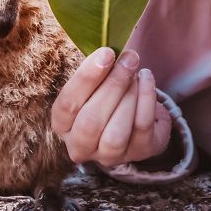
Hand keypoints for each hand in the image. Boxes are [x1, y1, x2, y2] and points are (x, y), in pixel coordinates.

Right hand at [50, 48, 171, 167]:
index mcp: (62, 125)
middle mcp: (80, 146)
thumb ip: (98, 71)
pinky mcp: (138, 153)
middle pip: (91, 122)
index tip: (106, 53)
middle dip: (113, 86)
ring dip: (129, 96)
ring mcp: (109, 156)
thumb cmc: (107, 95)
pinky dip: (147, 99)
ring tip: (136, 73)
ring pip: (115, 134)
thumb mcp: (95, 83)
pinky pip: (142, 128)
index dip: (87, 78)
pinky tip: (146, 78)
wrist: (135, 119)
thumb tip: (111, 54)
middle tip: (128, 59)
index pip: (67, 105)